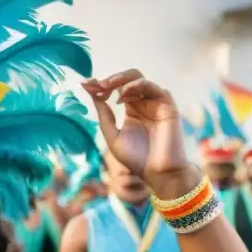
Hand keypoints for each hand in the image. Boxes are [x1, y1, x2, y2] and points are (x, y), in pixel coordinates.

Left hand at [82, 70, 191, 193]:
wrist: (157, 172)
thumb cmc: (137, 158)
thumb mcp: (113, 135)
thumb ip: (104, 115)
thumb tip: (92, 94)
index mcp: (132, 109)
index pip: (116, 89)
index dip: (101, 85)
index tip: (86, 84)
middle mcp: (143, 103)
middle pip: (127, 79)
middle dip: (110, 79)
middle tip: (97, 85)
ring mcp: (155, 103)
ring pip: (138, 78)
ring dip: (120, 79)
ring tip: (106, 87)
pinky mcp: (166, 105)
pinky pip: (152, 87)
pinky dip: (136, 86)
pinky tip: (123, 95)